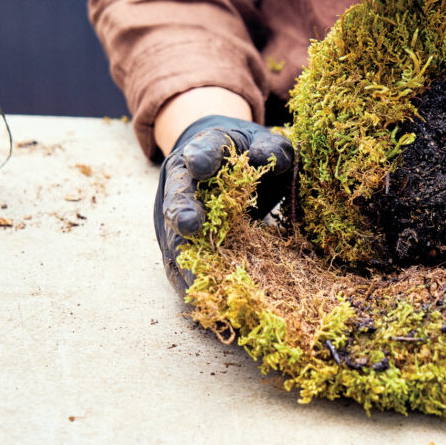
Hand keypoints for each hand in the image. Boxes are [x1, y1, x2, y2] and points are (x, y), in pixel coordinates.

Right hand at [154, 115, 293, 290]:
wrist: (218, 162)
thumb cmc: (246, 154)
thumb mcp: (263, 144)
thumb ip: (272, 149)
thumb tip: (268, 158)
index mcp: (204, 150)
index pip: (202, 150)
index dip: (202, 157)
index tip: (201, 165)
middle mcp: (181, 181)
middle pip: (176, 197)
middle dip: (182, 210)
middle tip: (190, 224)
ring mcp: (173, 212)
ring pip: (173, 236)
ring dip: (182, 257)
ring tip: (194, 279)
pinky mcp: (175, 240)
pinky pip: (178, 263)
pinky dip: (187, 281)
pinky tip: (201, 300)